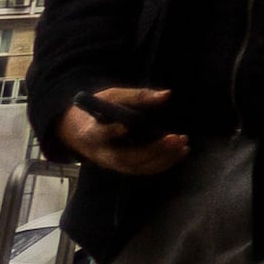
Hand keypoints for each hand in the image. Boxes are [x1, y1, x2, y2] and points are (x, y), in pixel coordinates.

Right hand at [61, 87, 189, 177]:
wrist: (80, 131)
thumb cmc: (99, 110)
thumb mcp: (113, 97)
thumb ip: (138, 96)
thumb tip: (167, 94)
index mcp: (92, 132)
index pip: (100, 134)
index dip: (111, 131)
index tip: (125, 126)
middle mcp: (102, 153)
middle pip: (125, 157)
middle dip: (151, 150)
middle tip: (175, 138)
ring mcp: (112, 163)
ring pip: (137, 167)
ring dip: (162, 158)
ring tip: (183, 144)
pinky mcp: (123, 167)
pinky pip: (144, 169)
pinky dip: (164, 163)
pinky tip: (181, 152)